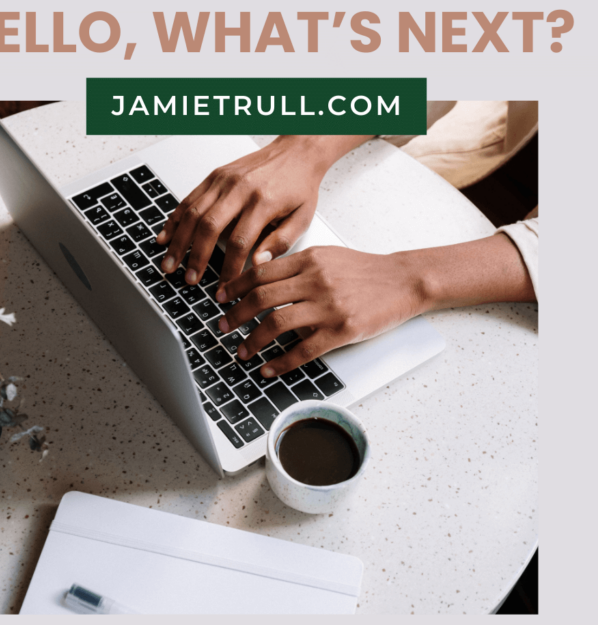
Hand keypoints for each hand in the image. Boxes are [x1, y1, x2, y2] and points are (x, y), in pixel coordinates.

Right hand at [156, 136, 329, 285]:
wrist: (297, 151)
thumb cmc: (299, 185)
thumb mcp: (302, 218)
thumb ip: (281, 243)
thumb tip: (258, 265)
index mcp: (263, 202)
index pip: (240, 242)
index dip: (229, 269)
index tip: (224, 288)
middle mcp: (240, 189)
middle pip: (209, 227)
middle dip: (195, 257)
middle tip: (188, 279)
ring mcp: (224, 180)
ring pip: (193, 213)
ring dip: (178, 241)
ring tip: (169, 263)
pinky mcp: (215, 175)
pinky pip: (189, 199)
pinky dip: (174, 219)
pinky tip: (166, 236)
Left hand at [216, 246, 425, 378]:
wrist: (403, 281)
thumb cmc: (366, 271)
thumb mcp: (328, 256)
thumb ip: (297, 264)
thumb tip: (261, 273)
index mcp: (309, 260)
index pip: (260, 272)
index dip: (235, 286)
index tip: (221, 297)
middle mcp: (315, 281)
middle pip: (261, 298)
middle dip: (235, 315)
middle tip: (222, 326)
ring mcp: (328, 306)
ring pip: (276, 324)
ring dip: (253, 340)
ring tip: (242, 351)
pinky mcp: (341, 330)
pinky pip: (303, 350)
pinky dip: (280, 362)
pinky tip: (269, 368)